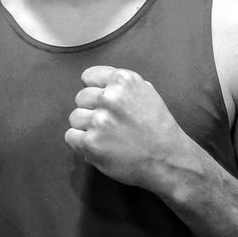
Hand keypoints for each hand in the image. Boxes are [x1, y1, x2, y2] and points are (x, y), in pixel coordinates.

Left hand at [66, 65, 195, 192]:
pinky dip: (81, 143)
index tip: (103, 102)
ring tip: (107, 137)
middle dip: (92, 110)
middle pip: (81, 98)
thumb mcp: (147, 93)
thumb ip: (122, 86)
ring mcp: (99, 120)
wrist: (167, 160)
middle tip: (110, 124)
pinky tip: (100, 146)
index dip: (95, 90)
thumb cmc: (159, 128)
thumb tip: (98, 85)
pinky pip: (71, 136)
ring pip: (75, 118)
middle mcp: (110, 97)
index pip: (88, 76)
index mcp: (124, 81)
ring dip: (86, 128)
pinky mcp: (90, 143)